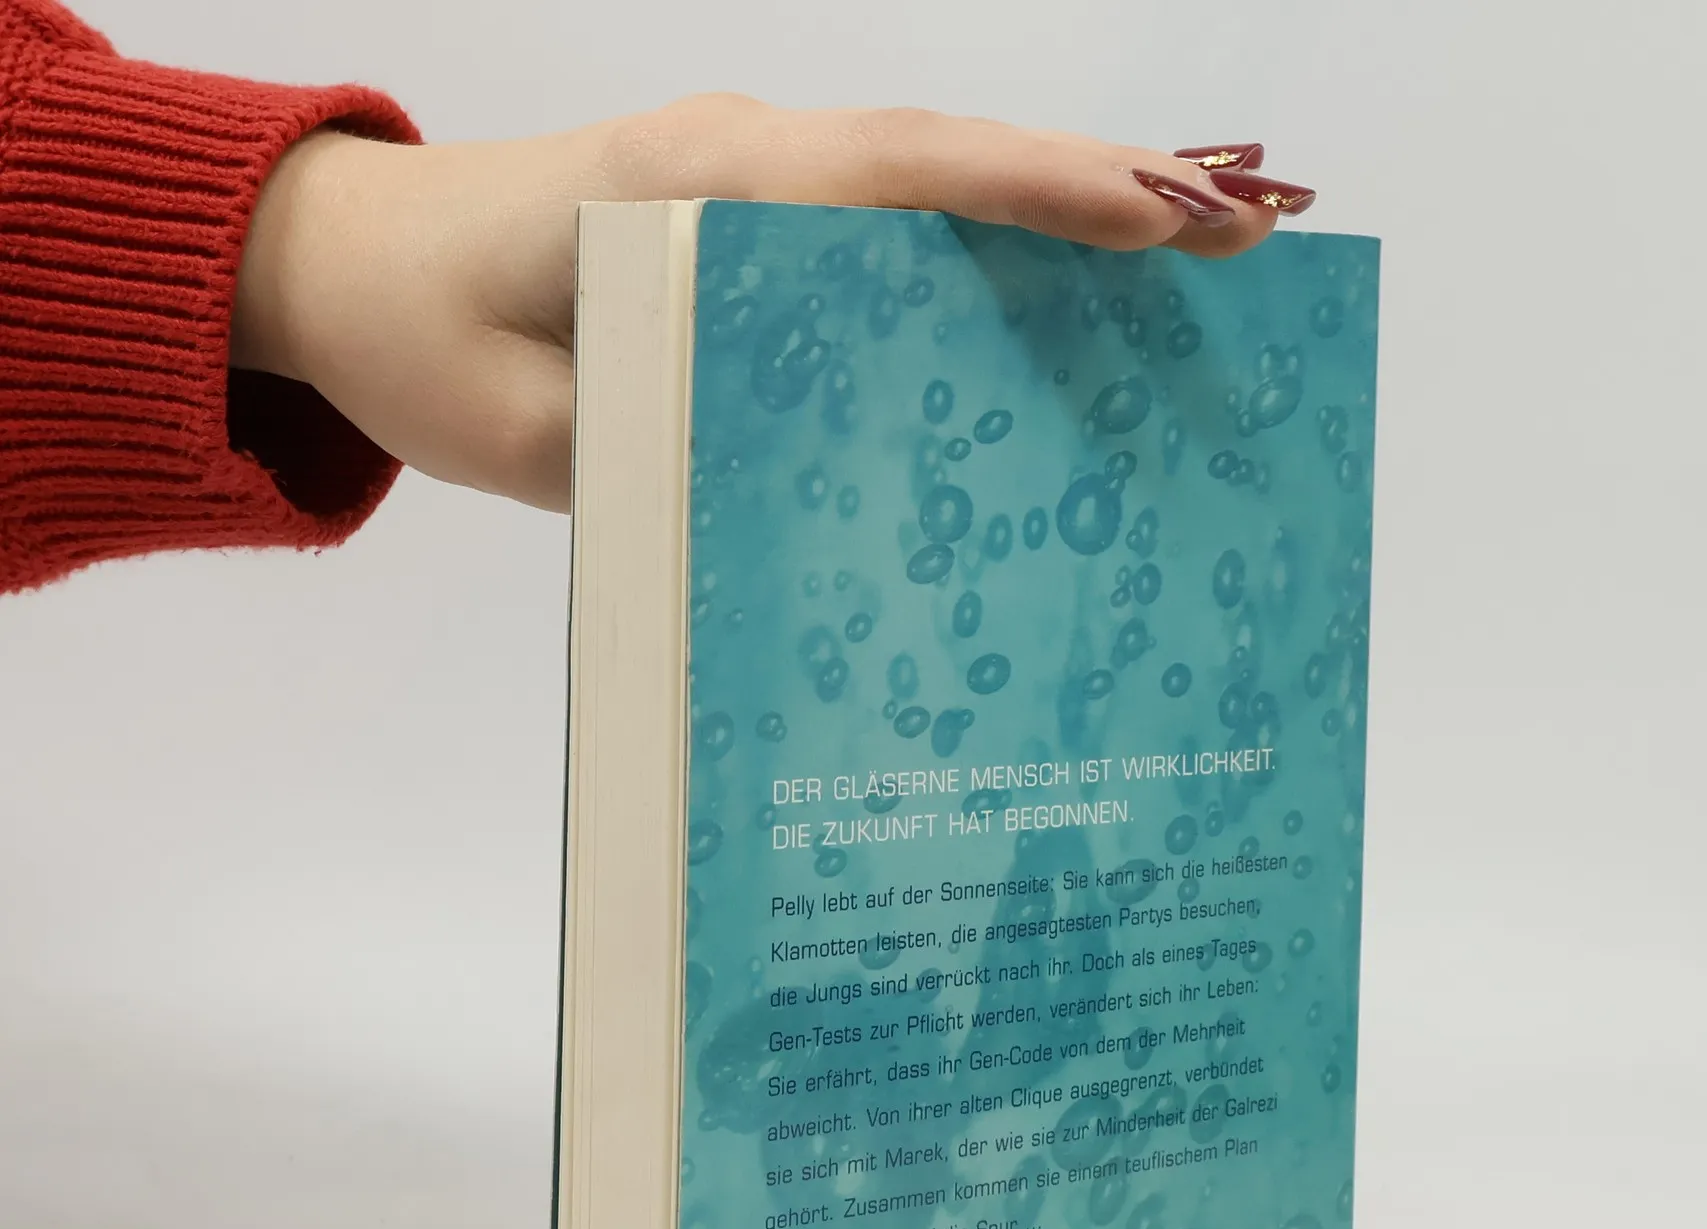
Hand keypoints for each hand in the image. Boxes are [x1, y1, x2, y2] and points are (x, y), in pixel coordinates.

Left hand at [231, 97, 1312, 512]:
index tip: (1172, 219)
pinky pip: (891, 222)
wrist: (344, 271)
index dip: (1042, 197)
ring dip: (1067, 211)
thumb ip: (673, 448)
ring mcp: (749, 177)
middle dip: (1107, 194)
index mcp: (694, 190)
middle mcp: (741, 159)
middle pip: (953, 162)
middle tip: (1256, 227)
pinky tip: (1066, 291)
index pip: (901, 176)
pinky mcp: (747, 218)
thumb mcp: (537, 433)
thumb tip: (826, 485)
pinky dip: (990, 240)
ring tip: (1207, 251)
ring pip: (936, 183)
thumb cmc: (422, 342)